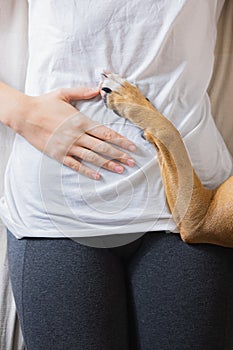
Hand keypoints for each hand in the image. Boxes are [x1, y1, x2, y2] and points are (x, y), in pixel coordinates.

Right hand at [13, 87, 135, 179]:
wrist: (24, 115)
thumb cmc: (44, 103)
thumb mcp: (64, 93)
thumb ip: (83, 92)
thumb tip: (98, 88)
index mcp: (81, 121)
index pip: (106, 133)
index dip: (121, 140)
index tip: (132, 146)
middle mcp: (77, 135)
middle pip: (103, 147)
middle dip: (120, 154)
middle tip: (132, 161)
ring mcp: (68, 146)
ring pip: (92, 157)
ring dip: (108, 164)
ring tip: (121, 169)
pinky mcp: (59, 154)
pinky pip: (75, 164)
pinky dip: (87, 171)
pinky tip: (98, 176)